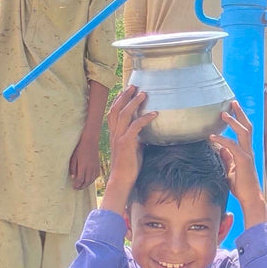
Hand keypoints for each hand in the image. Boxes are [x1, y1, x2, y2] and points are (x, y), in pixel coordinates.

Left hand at [69, 132, 101, 189]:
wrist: (90, 142)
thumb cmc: (80, 149)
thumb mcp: (73, 158)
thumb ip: (73, 168)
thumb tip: (73, 178)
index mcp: (83, 166)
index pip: (80, 180)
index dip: (77, 185)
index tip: (74, 187)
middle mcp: (90, 168)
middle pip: (86, 182)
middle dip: (81, 187)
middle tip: (77, 188)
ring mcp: (95, 167)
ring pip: (92, 180)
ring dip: (87, 184)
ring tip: (82, 185)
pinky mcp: (98, 166)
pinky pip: (96, 176)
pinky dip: (92, 180)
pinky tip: (89, 180)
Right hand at [102, 86, 155, 214]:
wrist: (122, 181)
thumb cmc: (129, 167)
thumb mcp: (132, 149)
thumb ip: (136, 139)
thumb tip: (145, 133)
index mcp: (114, 135)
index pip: (113, 113)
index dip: (118, 101)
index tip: (125, 91)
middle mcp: (114, 134)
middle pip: (116, 110)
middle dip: (125, 96)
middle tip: (134, 86)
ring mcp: (119, 138)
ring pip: (124, 115)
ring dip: (134, 103)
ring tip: (143, 94)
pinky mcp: (126, 144)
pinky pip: (135, 127)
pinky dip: (144, 118)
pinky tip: (154, 113)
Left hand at [209, 101, 266, 225]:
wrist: (250, 198)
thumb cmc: (241, 186)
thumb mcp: (230, 169)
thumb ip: (227, 158)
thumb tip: (220, 148)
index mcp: (245, 151)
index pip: (244, 131)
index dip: (239, 119)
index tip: (231, 109)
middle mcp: (248, 150)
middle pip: (247, 127)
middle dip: (240, 113)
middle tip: (232, 102)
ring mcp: (247, 155)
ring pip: (243, 133)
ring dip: (233, 122)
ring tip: (223, 114)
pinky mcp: (243, 162)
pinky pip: (232, 147)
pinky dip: (222, 140)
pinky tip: (212, 136)